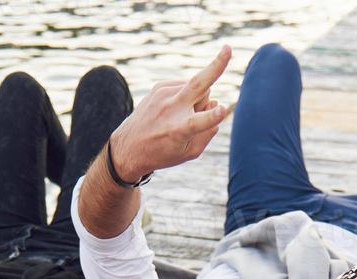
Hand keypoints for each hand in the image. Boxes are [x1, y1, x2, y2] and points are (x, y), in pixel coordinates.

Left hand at [107, 46, 232, 181]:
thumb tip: (217, 105)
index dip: (213, 116)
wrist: (128, 146)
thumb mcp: (188, 153)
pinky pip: (186, 85)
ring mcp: (163, 94)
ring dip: (198, 99)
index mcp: (178, 130)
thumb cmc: (163, 153)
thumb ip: (208, 133)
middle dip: (216, 66)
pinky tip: (174, 109)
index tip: (223, 110)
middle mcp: (170, 109)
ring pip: (198, 87)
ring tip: (181, 116)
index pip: (199, 122)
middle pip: (198, 84)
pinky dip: (187, 95)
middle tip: (228, 48)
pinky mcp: (159, 86)